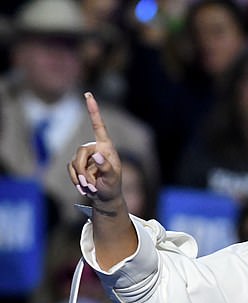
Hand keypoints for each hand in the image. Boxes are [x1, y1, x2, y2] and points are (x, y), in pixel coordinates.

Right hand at [68, 92, 121, 206]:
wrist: (106, 198)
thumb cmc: (112, 188)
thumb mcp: (112, 180)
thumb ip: (106, 168)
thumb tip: (97, 156)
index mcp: (107, 148)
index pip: (98, 126)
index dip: (93, 110)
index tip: (88, 94)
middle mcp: (95, 148)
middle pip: (81, 152)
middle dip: (83, 170)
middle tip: (91, 185)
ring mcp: (85, 156)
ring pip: (73, 162)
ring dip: (81, 178)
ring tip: (92, 188)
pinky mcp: (77, 164)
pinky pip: (70, 169)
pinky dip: (76, 180)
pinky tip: (85, 187)